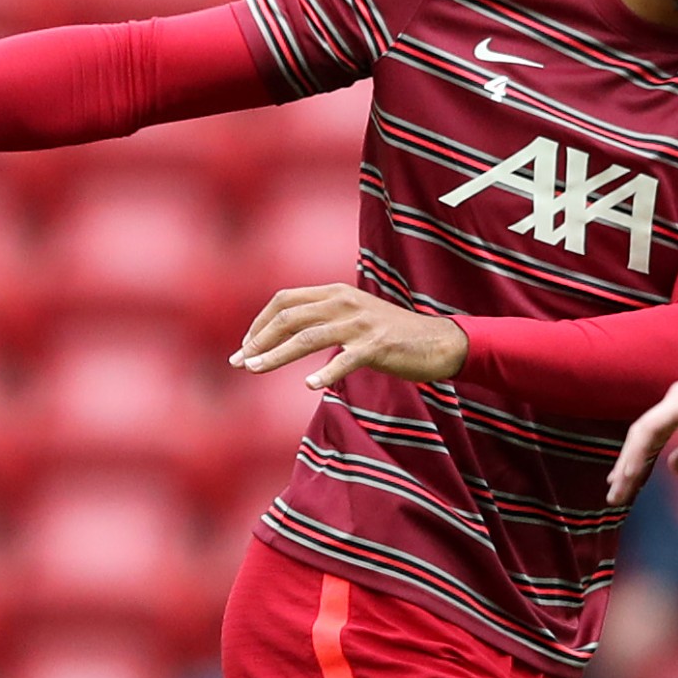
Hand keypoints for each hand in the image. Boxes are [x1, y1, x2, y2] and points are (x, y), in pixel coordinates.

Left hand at [233, 285, 466, 390]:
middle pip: (289, 317)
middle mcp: (344, 302)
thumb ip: (323, 318)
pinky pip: (345, 359)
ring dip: (276, 355)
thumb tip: (284, 335)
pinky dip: (326, 373)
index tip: (245, 346)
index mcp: (335, 292)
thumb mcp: (353, 316)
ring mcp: (361, 324)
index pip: (285, 300)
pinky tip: (310, 385)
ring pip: (307, 337)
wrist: (437, 341)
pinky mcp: (377, 346)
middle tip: (240, 362)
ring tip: (255, 370)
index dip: (260, 322)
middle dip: (259, 340)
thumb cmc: (391, 334)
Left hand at [607, 356, 677, 503]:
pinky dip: (639, 452)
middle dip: (626, 468)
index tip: (626, 483)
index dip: (638, 461)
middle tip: (614, 495)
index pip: (651, 438)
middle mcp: (672, 402)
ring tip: (618, 491)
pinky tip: (631, 473)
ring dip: (627, 464)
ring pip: (640, 436)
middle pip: (641, 439)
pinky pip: (651, 430)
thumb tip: (673, 469)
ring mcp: (675, 401)